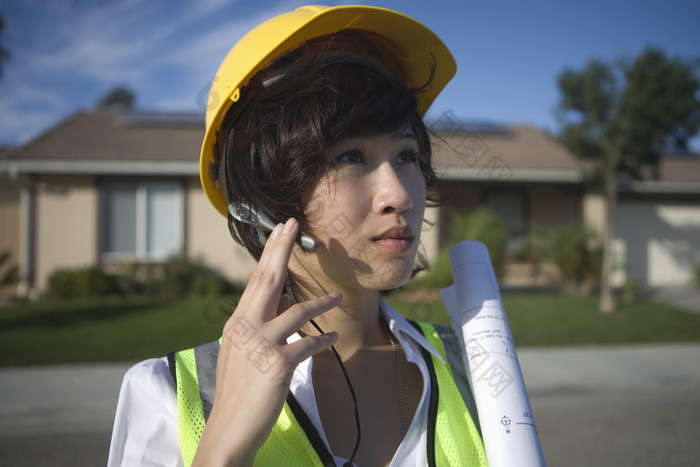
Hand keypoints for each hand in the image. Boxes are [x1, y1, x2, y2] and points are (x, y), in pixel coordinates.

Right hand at [192, 218, 339, 466]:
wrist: (230, 428)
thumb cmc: (238, 390)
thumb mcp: (242, 351)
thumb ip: (260, 325)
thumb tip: (284, 302)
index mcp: (237, 322)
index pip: (255, 281)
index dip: (269, 253)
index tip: (279, 231)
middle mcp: (246, 327)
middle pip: (268, 281)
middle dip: (282, 251)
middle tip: (292, 226)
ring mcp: (261, 345)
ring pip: (296, 312)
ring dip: (320, 303)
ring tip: (337, 296)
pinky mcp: (278, 364)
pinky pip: (308, 344)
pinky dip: (322, 340)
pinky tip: (331, 338)